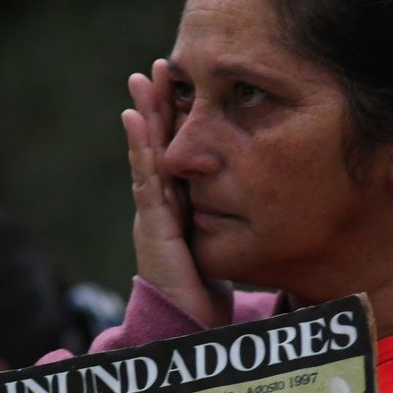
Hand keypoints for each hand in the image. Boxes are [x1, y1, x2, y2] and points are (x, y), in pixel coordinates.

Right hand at [123, 60, 231, 327]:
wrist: (190, 327)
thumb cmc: (207, 293)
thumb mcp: (222, 243)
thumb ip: (226, 219)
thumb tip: (257, 194)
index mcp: (177, 207)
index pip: (176, 153)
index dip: (176, 119)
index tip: (181, 82)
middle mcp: (160, 205)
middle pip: (157, 147)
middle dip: (157, 106)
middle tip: (160, 65)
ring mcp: (151, 213)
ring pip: (147, 156)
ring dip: (144, 115)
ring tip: (143, 79)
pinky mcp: (152, 224)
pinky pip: (145, 178)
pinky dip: (140, 146)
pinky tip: (135, 117)